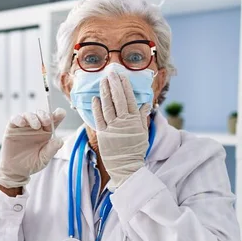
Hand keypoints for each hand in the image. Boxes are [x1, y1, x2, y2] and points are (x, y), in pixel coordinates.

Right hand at [0, 108, 65, 188]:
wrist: (15, 170)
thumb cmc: (31, 163)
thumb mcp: (44, 159)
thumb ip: (51, 150)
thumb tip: (60, 141)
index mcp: (46, 133)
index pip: (53, 120)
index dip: (58, 114)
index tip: (61, 113)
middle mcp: (36, 127)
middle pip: (41, 114)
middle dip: (45, 115)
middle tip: (47, 121)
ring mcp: (23, 126)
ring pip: (28, 115)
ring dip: (33, 117)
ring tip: (36, 126)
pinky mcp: (12, 128)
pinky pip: (15, 119)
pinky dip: (19, 119)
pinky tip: (22, 123)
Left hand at [92, 72, 149, 189]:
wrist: (126, 167)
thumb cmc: (136, 150)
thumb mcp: (143, 133)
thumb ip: (142, 117)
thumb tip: (146, 104)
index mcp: (135, 121)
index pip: (130, 99)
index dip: (125, 87)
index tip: (122, 76)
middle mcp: (123, 122)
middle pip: (118, 99)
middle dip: (114, 85)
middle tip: (110, 73)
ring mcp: (112, 128)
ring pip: (108, 106)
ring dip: (105, 92)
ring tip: (102, 81)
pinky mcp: (103, 134)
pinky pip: (98, 118)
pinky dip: (96, 108)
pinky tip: (95, 98)